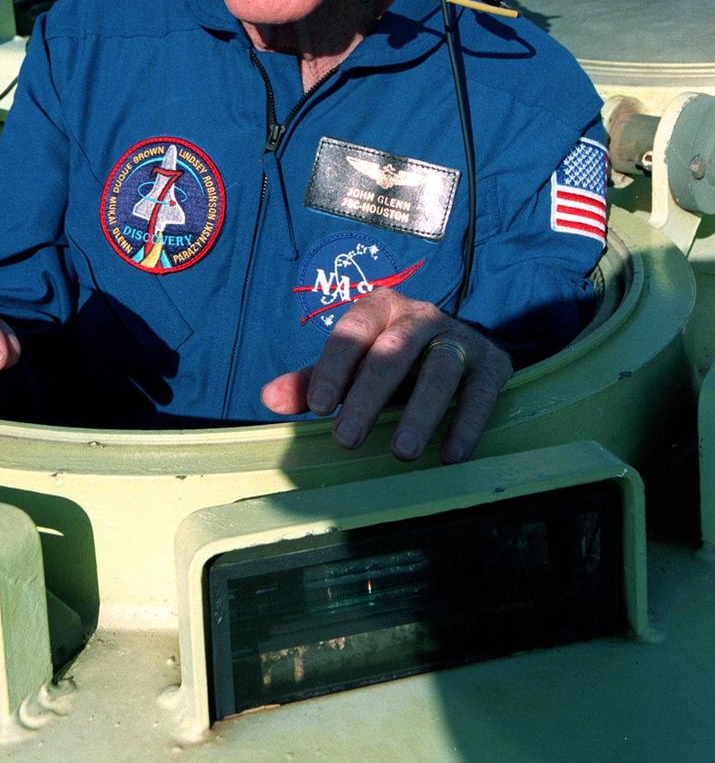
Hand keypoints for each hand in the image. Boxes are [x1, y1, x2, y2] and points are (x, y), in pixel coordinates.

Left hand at [261, 287, 511, 462]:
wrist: (462, 347)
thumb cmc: (394, 359)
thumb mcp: (354, 363)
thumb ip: (313, 380)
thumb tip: (269, 399)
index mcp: (380, 308)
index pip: (352, 332)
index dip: (334, 368)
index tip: (318, 407)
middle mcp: (421, 316)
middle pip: (394, 351)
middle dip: (369, 395)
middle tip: (346, 438)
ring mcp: (460, 338)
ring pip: (440, 370)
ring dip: (421, 412)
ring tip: (402, 453)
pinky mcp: (492, 364)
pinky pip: (481, 393)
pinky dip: (466, 424)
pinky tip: (450, 455)